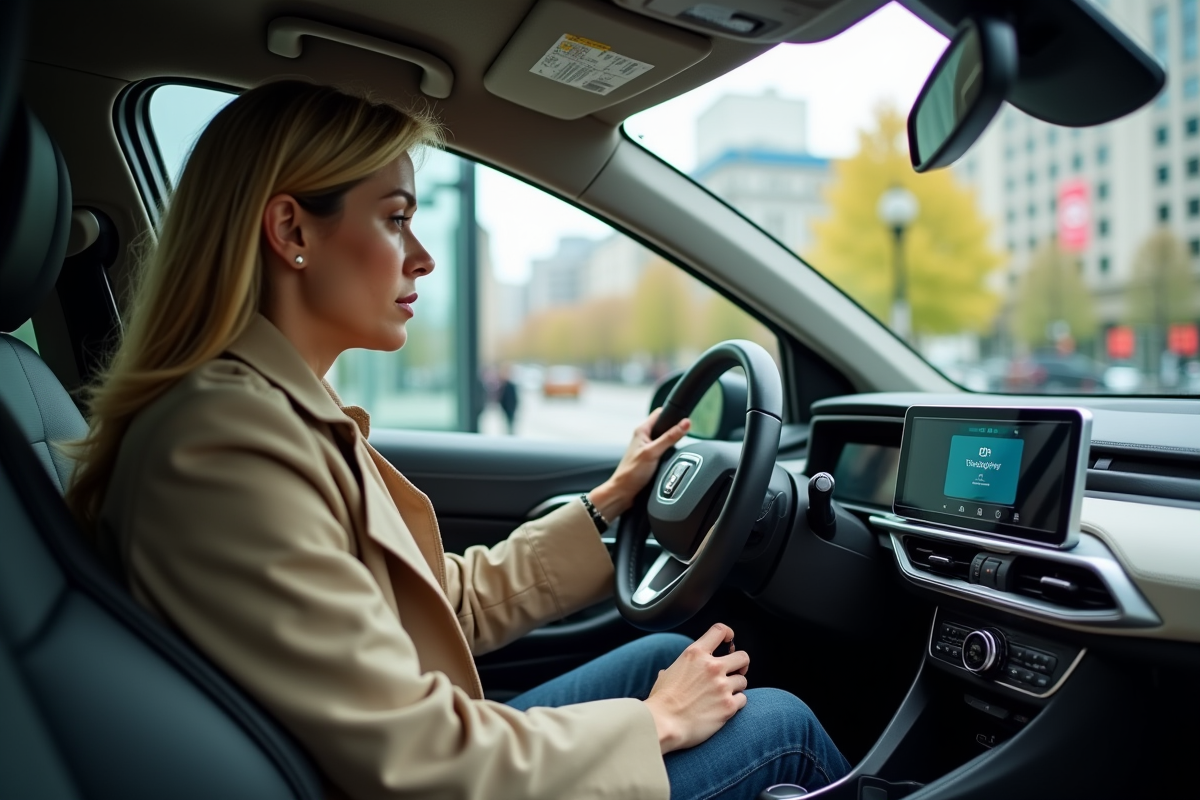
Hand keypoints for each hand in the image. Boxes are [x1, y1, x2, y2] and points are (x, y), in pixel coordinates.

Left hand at [587, 408, 689, 521]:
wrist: (623, 492)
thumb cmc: (631, 472)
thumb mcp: (653, 452)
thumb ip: (670, 438)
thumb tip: (685, 424)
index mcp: (642, 430)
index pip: (660, 413)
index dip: (673, 413)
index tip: (684, 418)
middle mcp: (644, 437)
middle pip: (665, 426)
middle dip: (675, 429)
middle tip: (683, 435)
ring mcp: (647, 448)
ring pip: (665, 439)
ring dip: (673, 442)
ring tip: (678, 448)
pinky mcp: (650, 458)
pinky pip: (664, 450)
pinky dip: (670, 452)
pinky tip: (672, 458)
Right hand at [643, 624, 748, 753]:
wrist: (662, 724)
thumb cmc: (661, 701)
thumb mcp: (667, 673)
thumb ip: (679, 667)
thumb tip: (671, 672)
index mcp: (695, 654)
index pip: (720, 631)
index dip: (728, 635)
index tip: (729, 643)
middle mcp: (712, 666)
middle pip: (742, 656)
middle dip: (740, 665)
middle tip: (734, 672)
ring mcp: (722, 686)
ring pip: (743, 680)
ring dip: (736, 687)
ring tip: (723, 695)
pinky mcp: (729, 706)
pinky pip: (743, 699)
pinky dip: (736, 703)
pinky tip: (724, 708)